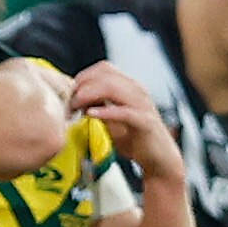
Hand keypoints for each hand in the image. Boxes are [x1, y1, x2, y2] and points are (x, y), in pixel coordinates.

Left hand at [66, 59, 180, 176]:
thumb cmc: (133, 137)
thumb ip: (96, 105)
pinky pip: (124, 112)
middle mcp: (137, 91)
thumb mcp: (109, 118)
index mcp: (129, 87)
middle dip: (82, 86)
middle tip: (69, 102)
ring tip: (76, 107)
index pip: (104, 68)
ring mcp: (142, 105)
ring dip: (89, 95)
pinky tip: (91, 114)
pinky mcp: (145, 122)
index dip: (83, 77)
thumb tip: (74, 98)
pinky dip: (106, 111)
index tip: (69, 92)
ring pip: (114, 88)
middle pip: (106, 75)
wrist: (158, 157)